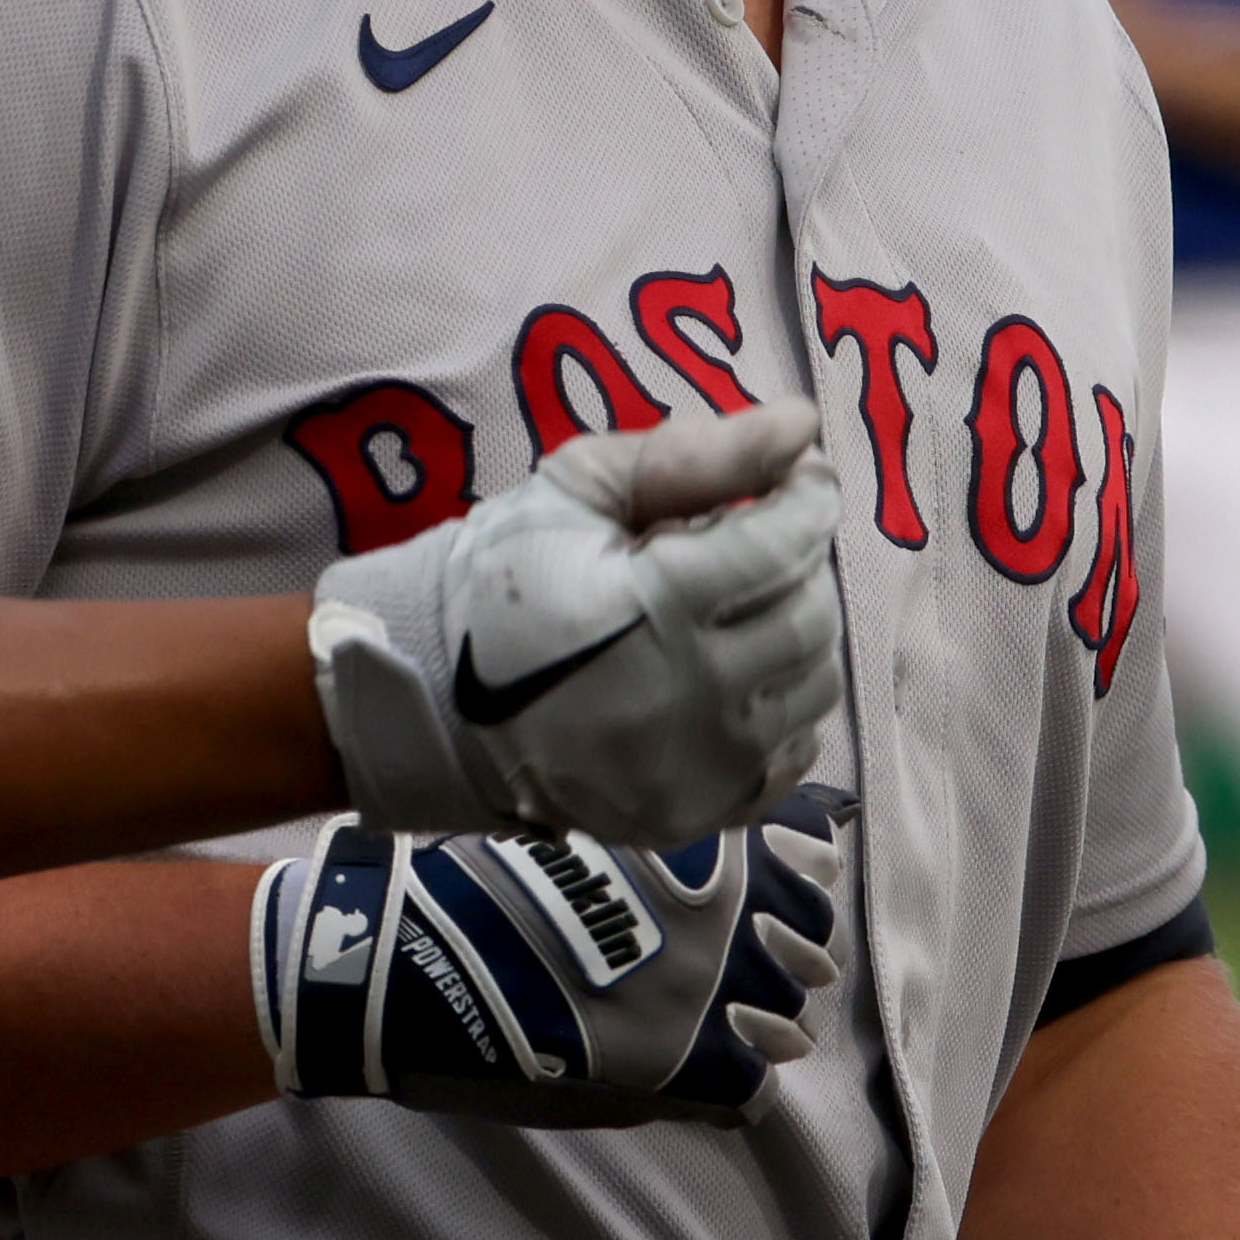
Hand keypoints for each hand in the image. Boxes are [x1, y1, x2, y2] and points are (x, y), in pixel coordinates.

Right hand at [249, 789, 847, 1126]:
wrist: (414, 957)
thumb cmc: (477, 881)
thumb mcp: (578, 829)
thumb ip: (658, 845)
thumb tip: (712, 861)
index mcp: (704, 841)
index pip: (813, 856)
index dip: (791, 881)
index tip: (765, 891)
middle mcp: (729, 912)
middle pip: (809, 949)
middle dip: (780, 959)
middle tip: (734, 971)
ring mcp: (715, 992)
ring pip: (790, 1025)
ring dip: (758, 1026)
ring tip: (712, 1031)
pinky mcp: (689, 1067)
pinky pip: (753, 1091)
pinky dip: (730, 1089)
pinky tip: (692, 1078)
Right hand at [311, 402, 847, 841]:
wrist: (429, 703)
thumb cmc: (498, 582)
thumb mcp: (576, 489)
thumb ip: (691, 454)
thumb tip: (800, 424)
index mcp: (656, 606)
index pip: (784, 544)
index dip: (807, 499)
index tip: (799, 478)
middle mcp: (690, 697)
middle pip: (808, 617)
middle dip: (800, 565)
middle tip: (760, 541)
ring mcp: (694, 768)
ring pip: (811, 689)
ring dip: (799, 634)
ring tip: (747, 607)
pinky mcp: (691, 815)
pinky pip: (787, 759)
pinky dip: (783, 710)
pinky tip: (739, 678)